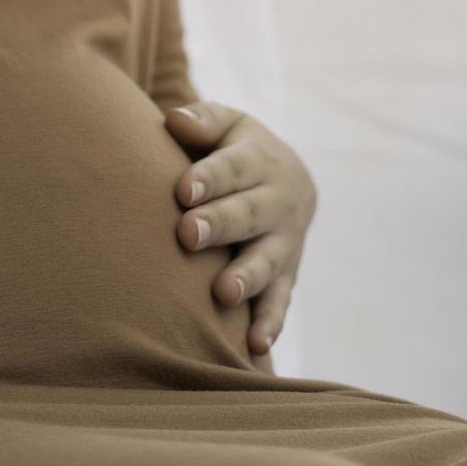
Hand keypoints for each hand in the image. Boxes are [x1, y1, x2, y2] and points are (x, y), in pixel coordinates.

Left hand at [165, 102, 316, 359]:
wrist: (290, 181)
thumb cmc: (236, 150)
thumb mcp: (227, 126)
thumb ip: (203, 121)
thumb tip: (175, 119)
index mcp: (257, 160)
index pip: (232, 167)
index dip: (209, 178)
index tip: (183, 190)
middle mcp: (276, 202)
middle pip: (247, 214)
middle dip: (220, 224)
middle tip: (189, 234)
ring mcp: (283, 242)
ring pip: (266, 260)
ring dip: (247, 276)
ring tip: (223, 292)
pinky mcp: (286, 276)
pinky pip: (280, 301)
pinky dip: (270, 323)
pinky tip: (253, 346)